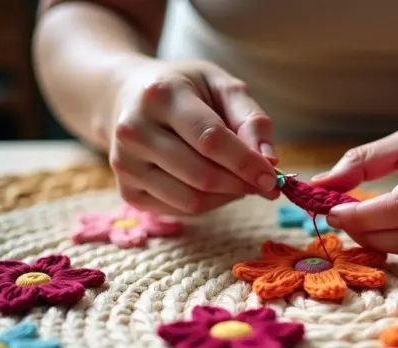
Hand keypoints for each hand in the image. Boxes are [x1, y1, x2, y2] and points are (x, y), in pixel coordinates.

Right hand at [108, 59, 279, 214]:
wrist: (127, 96)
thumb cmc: (185, 90)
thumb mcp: (222, 86)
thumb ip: (251, 119)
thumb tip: (270, 161)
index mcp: (160, 95)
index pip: (210, 139)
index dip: (246, 162)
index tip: (272, 177)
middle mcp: (134, 130)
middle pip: (202, 175)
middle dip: (241, 184)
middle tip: (262, 183)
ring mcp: (125, 164)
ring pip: (192, 200)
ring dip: (227, 197)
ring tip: (238, 180)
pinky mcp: (126, 190)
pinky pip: (180, 210)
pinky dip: (208, 204)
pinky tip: (213, 185)